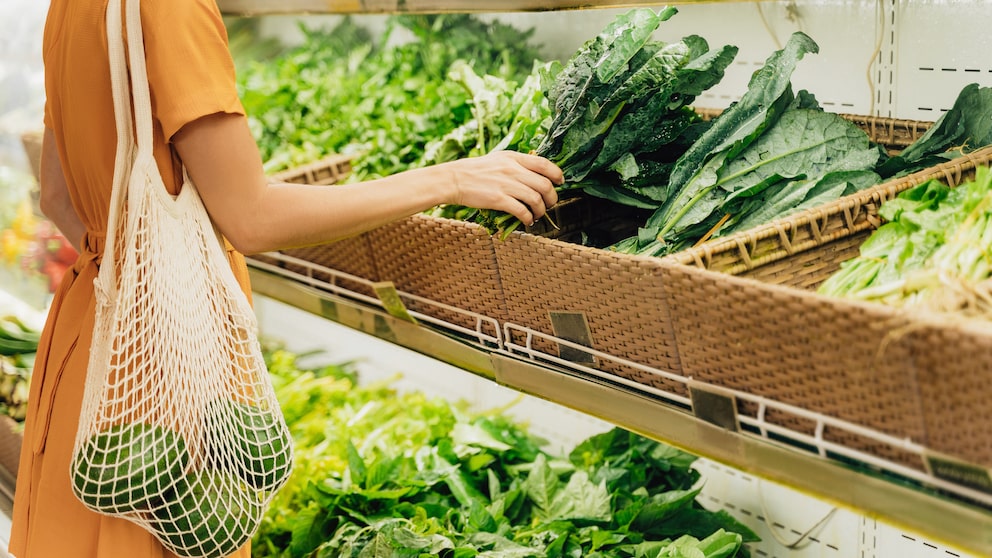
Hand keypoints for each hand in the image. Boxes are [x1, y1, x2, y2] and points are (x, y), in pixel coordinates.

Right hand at [442, 151, 562, 225]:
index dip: (557, 174)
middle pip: (544, 185)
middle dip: (552, 198)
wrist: (454, 179)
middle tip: (550, 204)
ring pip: (536, 199)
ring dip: (541, 210)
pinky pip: (522, 211)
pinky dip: (528, 218)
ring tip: (537, 215)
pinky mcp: (498, 199)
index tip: (560, 182)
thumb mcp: (498, 159)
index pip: (544, 164)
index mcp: (514, 158)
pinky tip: (527, 221)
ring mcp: (506, 185)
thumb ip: (517, 163)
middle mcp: (513, 170)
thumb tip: (535, 173)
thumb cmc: (475, 170)